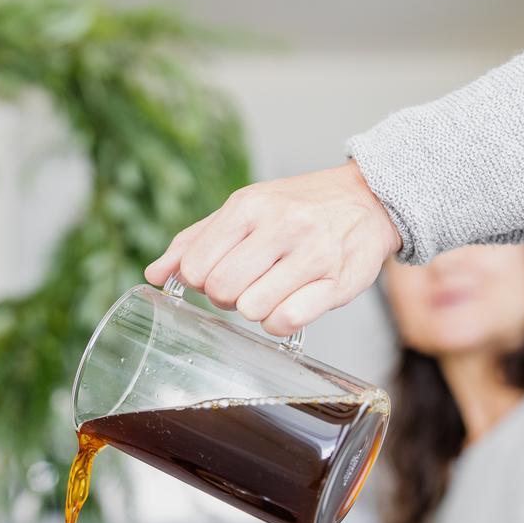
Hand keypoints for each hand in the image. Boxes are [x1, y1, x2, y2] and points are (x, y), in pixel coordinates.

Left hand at [146, 161, 400, 335]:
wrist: (368, 199)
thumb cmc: (299, 207)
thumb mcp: (244, 209)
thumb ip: (196, 240)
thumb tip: (155, 274)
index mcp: (249, 206)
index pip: (195, 265)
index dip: (198, 281)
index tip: (215, 275)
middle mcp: (281, 226)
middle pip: (221, 290)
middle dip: (225, 298)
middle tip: (244, 286)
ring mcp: (312, 254)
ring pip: (252, 309)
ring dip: (254, 310)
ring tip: (270, 291)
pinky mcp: (338, 283)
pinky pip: (286, 321)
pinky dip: (279, 323)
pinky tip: (289, 304)